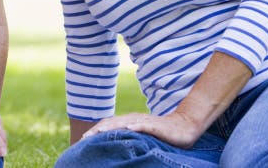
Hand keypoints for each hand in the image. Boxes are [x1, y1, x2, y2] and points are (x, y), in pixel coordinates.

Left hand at [82, 111, 201, 148]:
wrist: (184, 126)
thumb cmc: (162, 133)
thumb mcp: (142, 136)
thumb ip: (130, 139)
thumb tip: (115, 147)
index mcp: (129, 121)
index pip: (109, 124)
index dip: (96, 130)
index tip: (83, 139)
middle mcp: (134, 119)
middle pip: (112, 123)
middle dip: (98, 130)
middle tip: (84, 138)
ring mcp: (144, 121)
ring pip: (124, 123)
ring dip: (111, 127)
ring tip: (99, 132)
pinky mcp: (156, 126)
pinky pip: (144, 125)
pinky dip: (135, 127)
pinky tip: (129, 129)